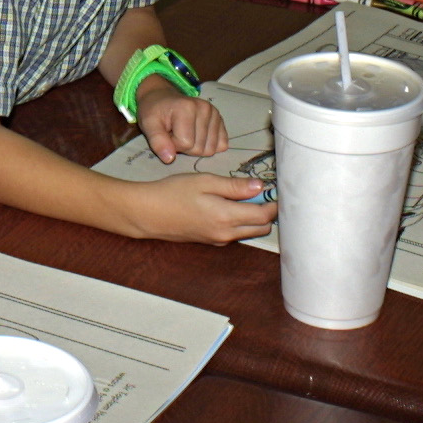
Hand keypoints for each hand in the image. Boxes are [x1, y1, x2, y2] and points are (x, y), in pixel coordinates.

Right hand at [107, 173, 275, 243]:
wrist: (148, 213)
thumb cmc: (173, 193)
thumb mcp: (204, 181)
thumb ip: (234, 186)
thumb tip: (260, 186)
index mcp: (227, 217)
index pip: (264, 215)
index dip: (273, 203)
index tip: (274, 189)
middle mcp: (226, 234)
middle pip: (261, 228)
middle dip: (267, 212)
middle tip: (260, 192)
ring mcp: (218, 239)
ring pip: (248, 232)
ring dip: (253, 218)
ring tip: (244, 196)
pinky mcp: (210, 240)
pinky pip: (234, 233)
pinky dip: (239, 222)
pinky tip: (227, 206)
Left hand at [134, 83, 229, 162]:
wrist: (162, 97)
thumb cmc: (154, 111)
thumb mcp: (148, 124)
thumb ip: (157, 141)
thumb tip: (170, 159)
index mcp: (187, 108)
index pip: (186, 144)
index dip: (173, 145)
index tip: (166, 134)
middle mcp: (205, 109)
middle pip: (199, 148)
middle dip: (184, 147)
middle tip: (174, 134)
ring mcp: (215, 114)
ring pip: (210, 149)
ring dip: (195, 147)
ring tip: (183, 133)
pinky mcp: (220, 120)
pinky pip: (221, 145)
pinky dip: (208, 145)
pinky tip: (196, 135)